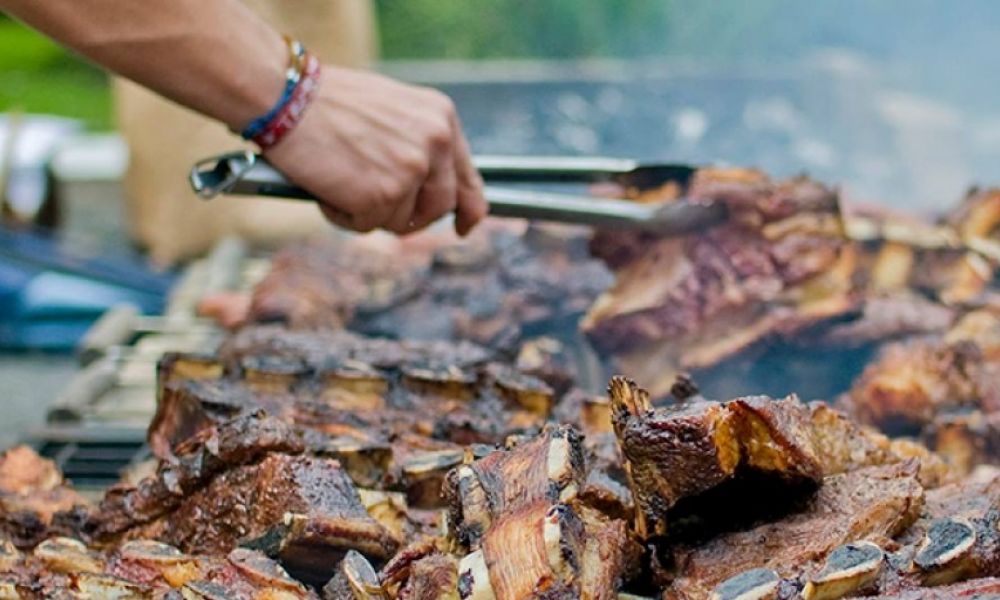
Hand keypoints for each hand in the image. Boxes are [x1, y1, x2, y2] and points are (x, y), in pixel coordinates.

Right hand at [263, 65, 487, 235]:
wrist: (287, 95)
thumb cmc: (327, 101)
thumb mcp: (392, 111)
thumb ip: (418, 144)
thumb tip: (427, 188)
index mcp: (441, 118)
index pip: (468, 177)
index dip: (468, 208)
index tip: (464, 226)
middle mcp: (435, 143)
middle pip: (439, 207)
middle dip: (410, 216)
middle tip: (376, 206)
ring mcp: (411, 171)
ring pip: (400, 220)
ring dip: (369, 212)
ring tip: (341, 179)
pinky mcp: (383, 195)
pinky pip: (366, 226)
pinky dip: (342, 215)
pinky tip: (327, 187)